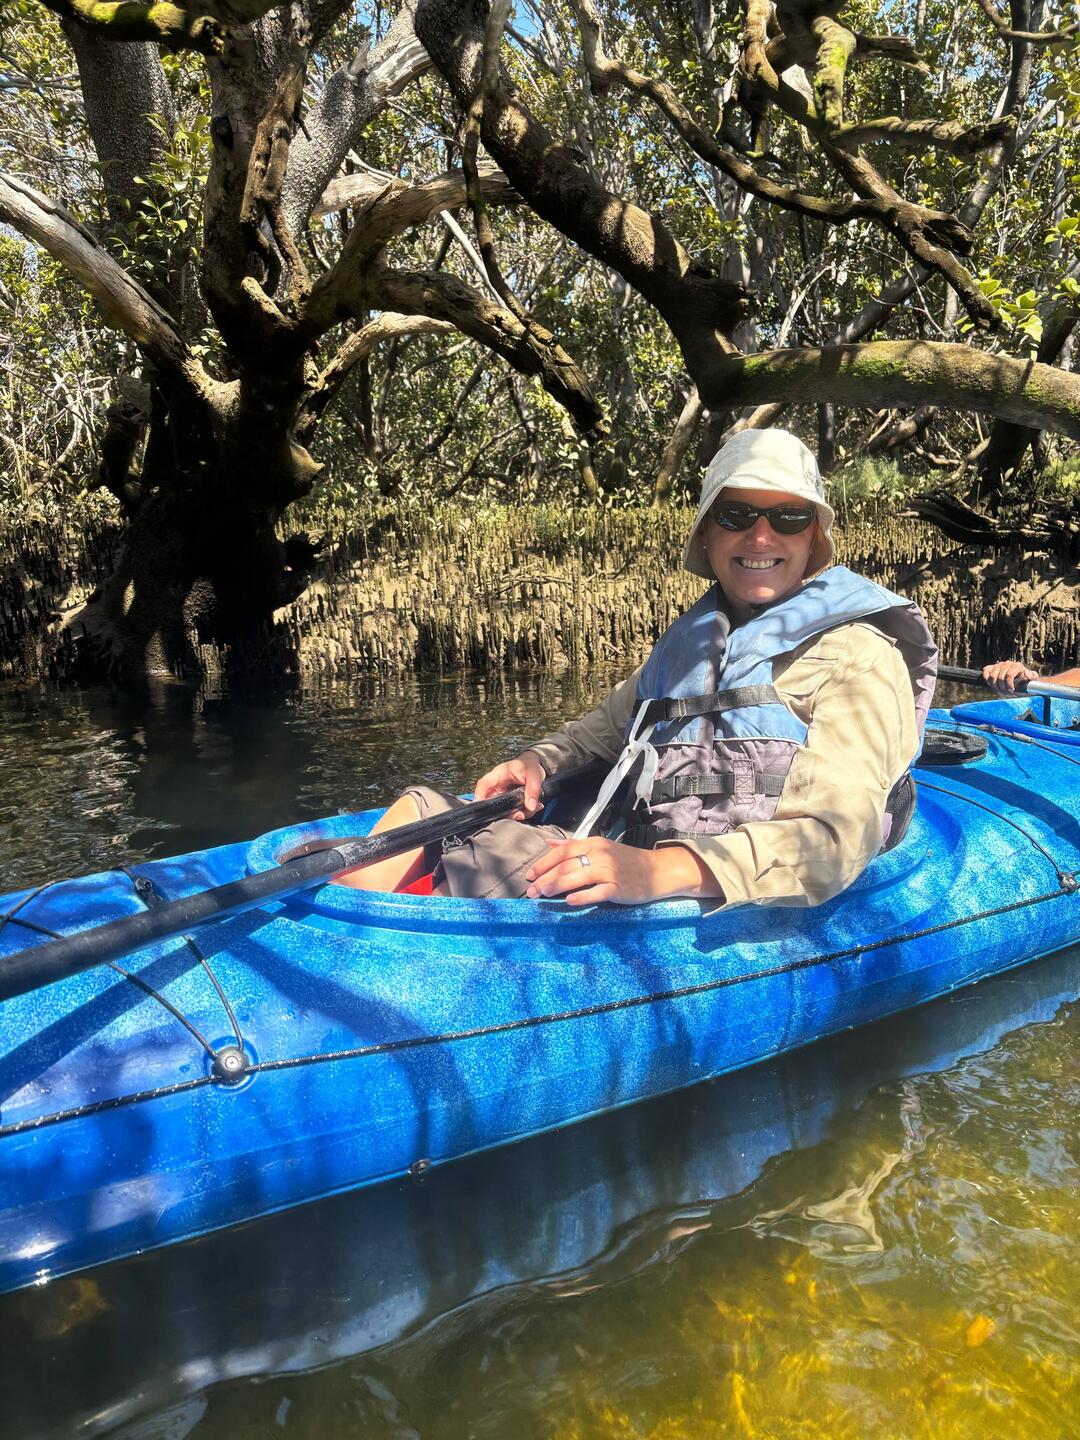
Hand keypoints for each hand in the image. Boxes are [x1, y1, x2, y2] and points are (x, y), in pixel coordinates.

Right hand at [473, 751, 546, 819]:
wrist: (535, 765)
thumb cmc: (531, 766)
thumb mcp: (534, 775)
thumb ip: (533, 790)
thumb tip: (531, 806)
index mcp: (499, 774)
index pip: (484, 784)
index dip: (479, 795)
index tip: (480, 806)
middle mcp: (497, 786)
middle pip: (492, 802)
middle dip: (506, 813)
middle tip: (520, 815)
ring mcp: (502, 794)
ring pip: (503, 810)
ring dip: (518, 813)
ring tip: (533, 808)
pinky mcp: (509, 801)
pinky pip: (512, 811)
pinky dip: (524, 812)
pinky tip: (534, 807)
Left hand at [524, 837, 720, 906]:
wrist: (659, 870)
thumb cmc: (628, 860)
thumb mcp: (602, 848)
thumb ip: (575, 846)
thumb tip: (549, 843)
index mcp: (594, 843)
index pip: (563, 851)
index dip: (544, 863)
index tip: (530, 874)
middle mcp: (600, 855)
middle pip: (566, 865)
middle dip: (545, 878)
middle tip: (530, 890)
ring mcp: (610, 871)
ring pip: (577, 877)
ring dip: (556, 886)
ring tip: (542, 895)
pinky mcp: (619, 888)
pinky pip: (597, 892)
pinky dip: (582, 896)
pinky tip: (569, 902)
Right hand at [982, 660, 1037, 693]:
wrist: (1019, 678)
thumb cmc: (1026, 679)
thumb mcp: (1032, 678)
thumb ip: (1032, 675)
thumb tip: (1026, 673)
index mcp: (1017, 665)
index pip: (1009, 675)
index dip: (1009, 685)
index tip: (1011, 691)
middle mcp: (1007, 663)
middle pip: (1000, 677)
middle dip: (1002, 688)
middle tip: (1005, 693)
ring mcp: (999, 665)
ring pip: (992, 676)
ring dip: (994, 686)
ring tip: (999, 691)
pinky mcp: (992, 667)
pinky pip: (985, 672)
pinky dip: (987, 679)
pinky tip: (992, 685)